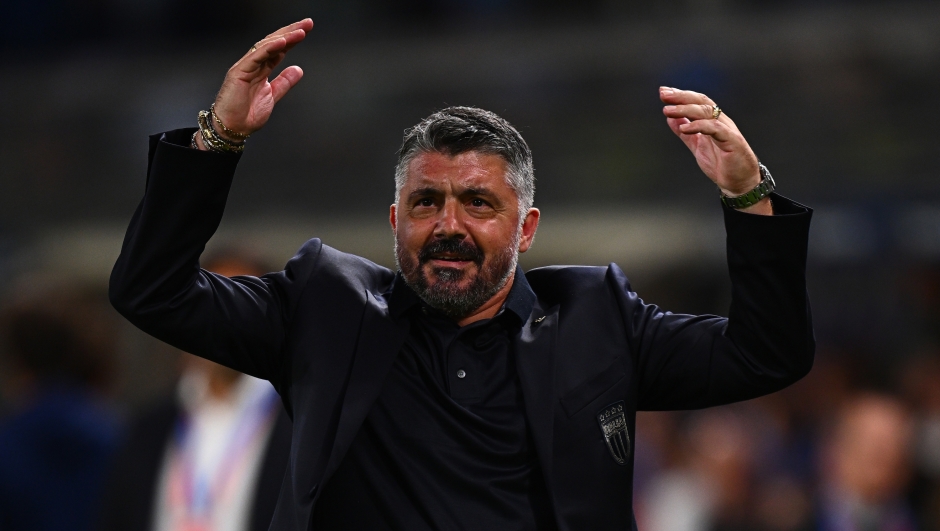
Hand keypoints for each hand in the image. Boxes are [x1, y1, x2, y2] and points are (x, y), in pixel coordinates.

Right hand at [210, 19, 313, 140]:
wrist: (232, 129)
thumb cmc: (246, 115)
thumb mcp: (273, 96)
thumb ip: (284, 82)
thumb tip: (298, 70)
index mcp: (261, 69)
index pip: (279, 49)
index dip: (292, 39)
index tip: (307, 30)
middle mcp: (253, 64)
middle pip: (273, 42)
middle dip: (290, 31)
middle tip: (307, 23)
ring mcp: (245, 66)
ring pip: (266, 46)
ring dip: (284, 37)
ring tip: (300, 31)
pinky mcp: (239, 71)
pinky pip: (256, 56)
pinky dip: (269, 48)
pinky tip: (283, 41)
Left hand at [660, 87, 761, 197]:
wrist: (739, 182)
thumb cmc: (722, 164)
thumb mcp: (697, 146)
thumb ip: (686, 133)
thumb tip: (671, 119)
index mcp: (713, 121)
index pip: (697, 102)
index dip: (681, 96)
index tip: (664, 92)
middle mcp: (721, 122)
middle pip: (701, 102)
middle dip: (681, 97)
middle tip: (664, 94)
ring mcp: (727, 130)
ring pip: (706, 112)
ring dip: (685, 109)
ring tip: (668, 110)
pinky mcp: (732, 140)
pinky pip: (715, 129)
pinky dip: (699, 126)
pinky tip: (684, 128)